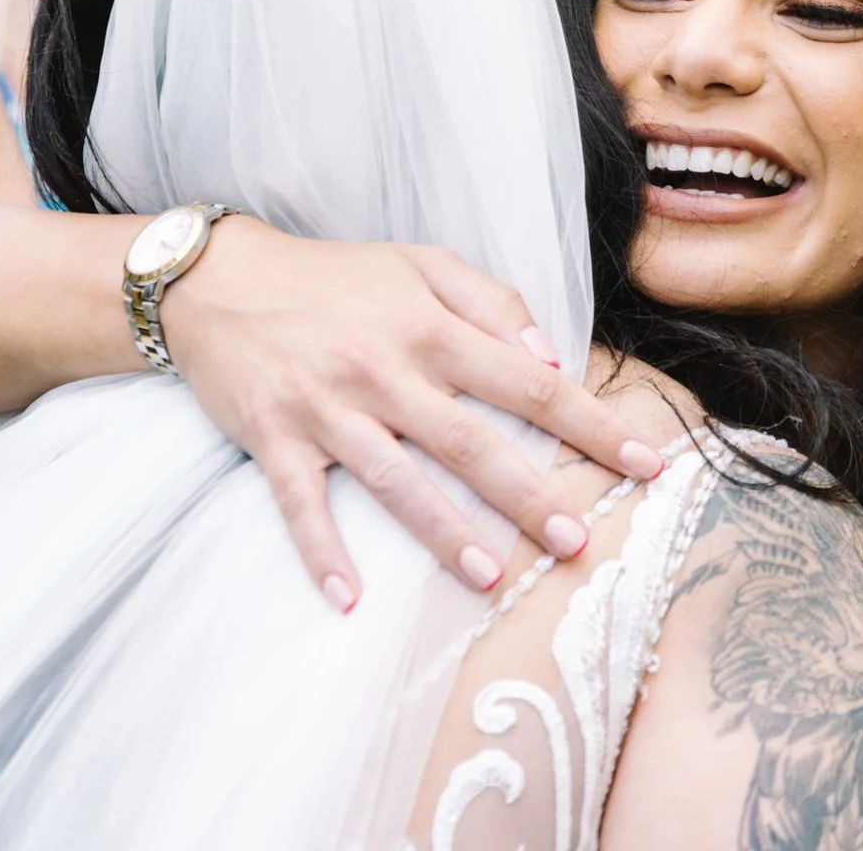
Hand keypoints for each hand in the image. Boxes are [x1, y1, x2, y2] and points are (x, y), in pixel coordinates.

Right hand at [161, 218, 666, 608]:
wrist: (216, 277)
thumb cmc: (333, 276)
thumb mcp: (420, 264)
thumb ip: (493, 303)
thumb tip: (551, 358)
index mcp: (430, 328)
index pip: (529, 384)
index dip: (592, 424)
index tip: (646, 462)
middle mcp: (385, 370)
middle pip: (471, 441)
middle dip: (528, 494)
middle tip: (575, 541)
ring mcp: (327, 408)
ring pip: (396, 479)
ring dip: (442, 531)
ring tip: (490, 577)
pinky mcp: (274, 438)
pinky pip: (300, 504)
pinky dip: (321, 551)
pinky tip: (349, 598)